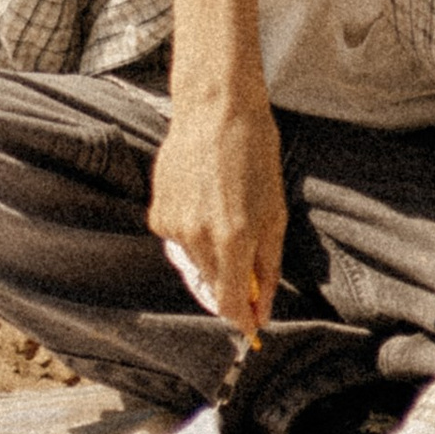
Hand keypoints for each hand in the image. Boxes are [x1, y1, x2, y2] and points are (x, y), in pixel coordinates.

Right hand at [150, 86, 285, 341]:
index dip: (241, 318)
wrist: (216, 109)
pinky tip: (204, 198)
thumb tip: (262, 308)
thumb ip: (267, 266)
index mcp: (234, 238)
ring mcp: (173, 226)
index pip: (229, 303)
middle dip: (232, 280)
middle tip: (248, 246)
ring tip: (225, 208)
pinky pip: (179, 240)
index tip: (252, 324)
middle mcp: (198, 238)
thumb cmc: (255, 154)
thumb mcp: (275, 211)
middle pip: (212, 285)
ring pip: (196, 263)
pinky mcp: (158, 214)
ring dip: (212, 253)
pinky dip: (193, 231)